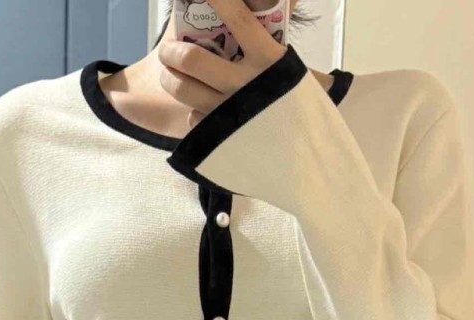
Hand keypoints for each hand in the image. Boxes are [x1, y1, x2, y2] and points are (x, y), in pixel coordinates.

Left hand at [157, 0, 286, 126]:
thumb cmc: (296, 102)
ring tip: (169, 74)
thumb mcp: (292, 66)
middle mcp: (247, 85)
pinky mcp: (221, 137)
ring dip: (168, 78)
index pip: (238, 18)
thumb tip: (278, 2)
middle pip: (192, 59)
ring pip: (183, 89)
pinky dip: (191, 110)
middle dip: (171, 51)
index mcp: (269, 59)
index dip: (217, 0)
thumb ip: (275, 35)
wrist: (304, 150)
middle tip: (168, 50)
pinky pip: (193, 118)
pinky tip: (195, 105)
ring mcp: (231, 113)